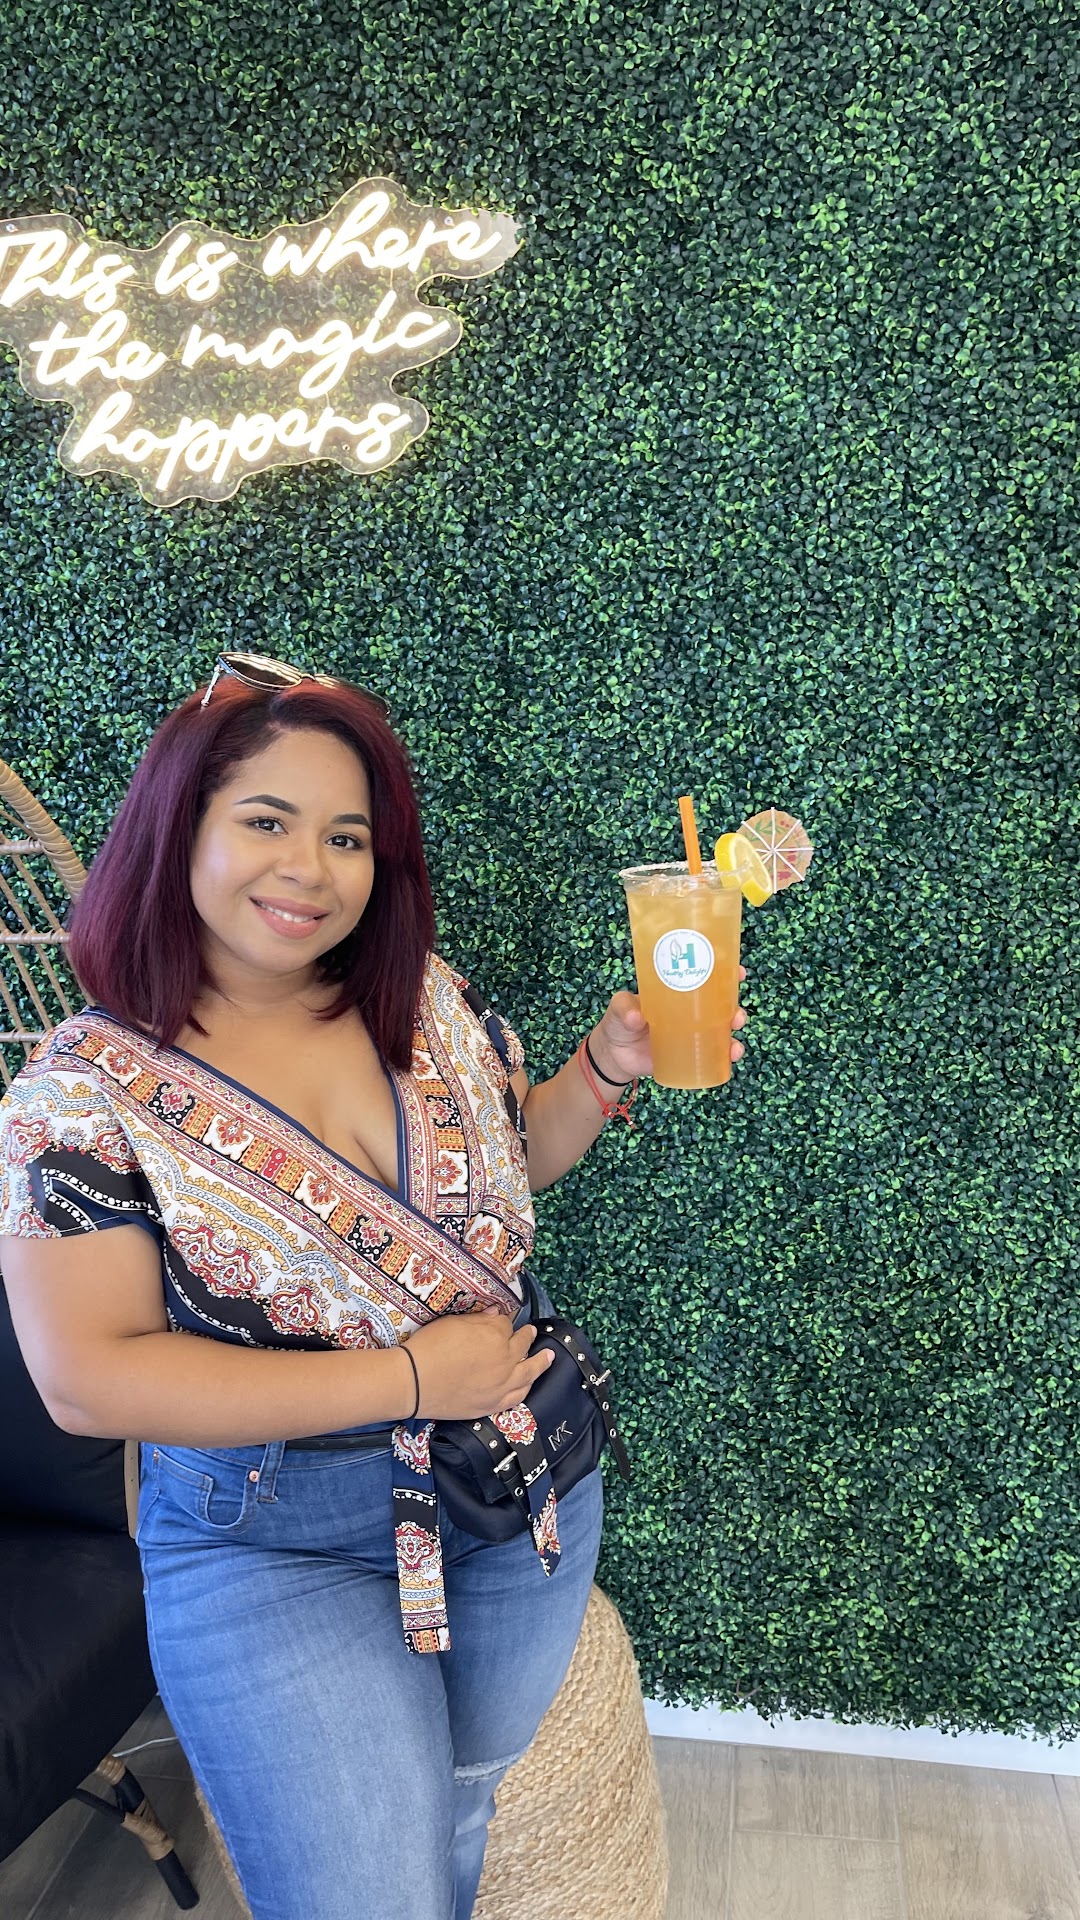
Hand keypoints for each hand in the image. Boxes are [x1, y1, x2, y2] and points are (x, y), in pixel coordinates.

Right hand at [403, 1307, 552, 1419]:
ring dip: (541, 1362)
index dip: (504, 1321)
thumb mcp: (452, 1323)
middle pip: (522, 1345)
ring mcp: (501, 1384)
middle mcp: (505, 1359)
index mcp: (495, 1335)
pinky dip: (526, 1387)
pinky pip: (517, 1396)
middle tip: (531, 1332)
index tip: (504, 1320)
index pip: (506, 1325)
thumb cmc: (429, 1347)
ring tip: (549, 1357)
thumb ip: (478, 1319)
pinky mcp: (493, 1404)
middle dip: (528, 1337)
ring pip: (529, 1372)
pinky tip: (529, 1384)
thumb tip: (495, 1314)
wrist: (415, 1382)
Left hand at [589, 968, 748, 1084]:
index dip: (725, 972)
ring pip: (721, 1031)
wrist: (613, 1054)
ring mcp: (691, 1034)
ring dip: (733, 1034)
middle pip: (721, 1005)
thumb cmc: (618, 1021)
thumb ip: (623, 1008)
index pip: (705, 977)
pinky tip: (730, 1057)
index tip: (738, 971)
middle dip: (735, 1007)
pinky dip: (725, 1056)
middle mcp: (689, 1011)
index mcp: (677, 992)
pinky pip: (713, 1055)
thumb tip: (637, 1017)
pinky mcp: (688, 1055)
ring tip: (733, 1041)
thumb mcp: (618, 1007)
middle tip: (735, 1015)